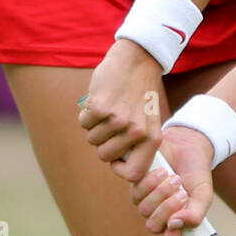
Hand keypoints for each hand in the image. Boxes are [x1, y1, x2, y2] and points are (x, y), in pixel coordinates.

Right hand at [78, 39, 163, 183]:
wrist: (137, 60)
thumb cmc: (140, 94)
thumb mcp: (149, 122)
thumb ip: (138, 145)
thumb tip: (120, 168)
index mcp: (152, 139)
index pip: (133, 174)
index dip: (119, 169)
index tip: (115, 158)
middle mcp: (137, 133)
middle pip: (105, 156)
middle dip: (102, 142)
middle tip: (110, 125)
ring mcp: (118, 120)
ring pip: (92, 139)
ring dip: (94, 126)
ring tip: (107, 109)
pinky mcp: (100, 108)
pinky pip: (84, 123)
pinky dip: (86, 114)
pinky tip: (99, 101)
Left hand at [129, 126, 214, 235]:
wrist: (187, 145)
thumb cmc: (196, 173)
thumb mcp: (203, 194)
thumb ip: (196, 213)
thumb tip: (176, 225)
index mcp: (178, 224)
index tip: (175, 231)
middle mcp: (159, 215)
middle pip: (153, 226)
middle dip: (166, 209)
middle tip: (181, 192)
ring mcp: (144, 199)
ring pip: (142, 207)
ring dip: (159, 192)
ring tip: (173, 177)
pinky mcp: (134, 181)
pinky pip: (133, 188)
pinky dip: (148, 179)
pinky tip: (161, 169)